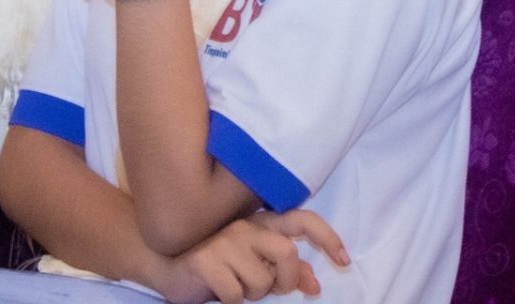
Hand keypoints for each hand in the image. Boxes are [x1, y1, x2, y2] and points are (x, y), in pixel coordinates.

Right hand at [153, 209, 348, 303]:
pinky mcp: (206, 261)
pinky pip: (236, 295)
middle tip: (272, 288)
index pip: (302, 219)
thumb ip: (286, 271)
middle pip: (287, 254)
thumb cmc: (220, 267)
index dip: (327, 238)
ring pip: (261, 282)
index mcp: (262, 223)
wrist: (169, 268)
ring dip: (253, 294)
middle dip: (285, 280)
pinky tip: (217, 290)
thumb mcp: (256, 266)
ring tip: (235, 286)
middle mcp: (245, 225)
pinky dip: (231, 301)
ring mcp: (224, 241)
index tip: (344, 261)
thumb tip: (315, 283)